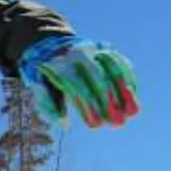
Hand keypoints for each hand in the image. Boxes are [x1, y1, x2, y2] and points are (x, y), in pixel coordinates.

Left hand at [18, 36, 138, 128]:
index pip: (76, 85)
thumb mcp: (38, 88)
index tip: (95, 125)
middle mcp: (80, 53)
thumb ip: (47, 105)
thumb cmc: (46, 76)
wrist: (52, 45)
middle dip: (109, 101)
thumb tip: (64, 123)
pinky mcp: (108, 49)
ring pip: (115, 68)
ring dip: (125, 92)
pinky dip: (130, 83)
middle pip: (98, 76)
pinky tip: (132, 100)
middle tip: (118, 123)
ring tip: (132, 113)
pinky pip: (123, 65)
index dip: (88, 106)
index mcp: (60, 64)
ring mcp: (96, 49)